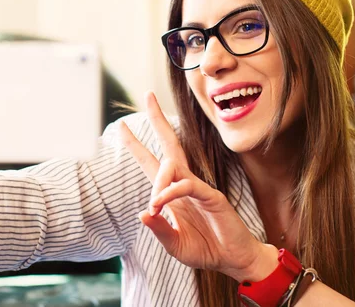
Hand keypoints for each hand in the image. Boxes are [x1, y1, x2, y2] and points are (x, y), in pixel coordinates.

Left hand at [120, 92, 277, 281]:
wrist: (233, 260)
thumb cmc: (205, 249)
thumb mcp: (174, 244)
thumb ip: (159, 229)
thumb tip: (142, 213)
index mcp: (172, 193)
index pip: (152, 163)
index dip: (136, 146)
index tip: (122, 127)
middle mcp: (184, 184)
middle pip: (169, 145)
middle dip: (157, 120)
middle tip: (147, 96)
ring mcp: (198, 188)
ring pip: (174, 164)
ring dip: (159, 177)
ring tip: (154, 202)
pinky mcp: (212, 197)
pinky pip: (188, 185)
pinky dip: (173, 191)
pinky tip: (162, 202)